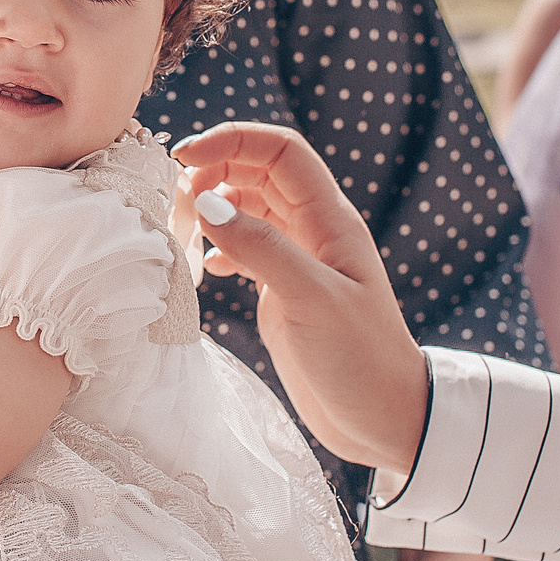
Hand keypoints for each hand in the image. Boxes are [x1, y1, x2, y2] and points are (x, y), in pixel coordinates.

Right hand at [172, 123, 427, 470]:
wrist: (383, 419)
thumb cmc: (360, 359)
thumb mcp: (311, 300)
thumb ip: (261, 249)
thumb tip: (206, 201)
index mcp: (331, 221)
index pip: (282, 152)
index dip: (234, 141)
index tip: (185, 157)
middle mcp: (315, 232)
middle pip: (261, 172)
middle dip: (216, 169)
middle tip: (176, 195)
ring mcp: (299, 262)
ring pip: (251, 209)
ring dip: (215, 206)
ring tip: (182, 225)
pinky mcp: (285, 292)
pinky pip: (247, 249)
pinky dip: (221, 246)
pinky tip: (206, 267)